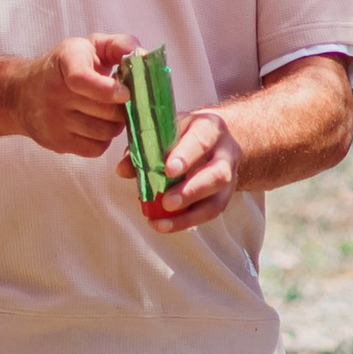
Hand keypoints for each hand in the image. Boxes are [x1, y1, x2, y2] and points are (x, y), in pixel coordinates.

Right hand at [12, 34, 137, 157]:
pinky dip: (104, 140)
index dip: (107, 88)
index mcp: (66, 62)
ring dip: (115, 124)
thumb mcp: (88, 45)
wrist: (21, 93)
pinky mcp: (57, 143)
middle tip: (123, 100)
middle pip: (106, 111)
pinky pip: (96, 149)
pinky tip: (97, 125)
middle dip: (124, 107)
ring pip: (105, 132)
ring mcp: (54, 121)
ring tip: (108, 112)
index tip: (125, 93)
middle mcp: (55, 93)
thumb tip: (144, 56)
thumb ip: (119, 45)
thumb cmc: (64, 66)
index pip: (82, 79)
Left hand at [120, 109, 241, 231]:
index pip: (200, 141)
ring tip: (161, 222)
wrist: (215, 139)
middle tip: (166, 202)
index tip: (168, 170)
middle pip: (216, 174)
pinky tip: (164, 225)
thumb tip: (123, 169)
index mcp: (210, 128)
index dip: (185, 156)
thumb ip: (145, 147)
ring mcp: (229, 177)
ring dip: (187, 215)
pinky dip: (185, 222)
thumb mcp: (168, 130)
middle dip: (190, 190)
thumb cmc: (186, 132)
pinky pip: (209, 213)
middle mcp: (225, 153)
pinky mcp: (225, 196)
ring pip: (216, 200)